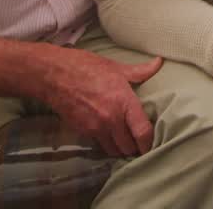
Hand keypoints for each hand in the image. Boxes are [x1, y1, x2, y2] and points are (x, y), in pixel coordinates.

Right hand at [40, 47, 162, 156]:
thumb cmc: (85, 67)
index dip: (149, 142)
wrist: (53, 75)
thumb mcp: (116, 68)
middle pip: (129, 147)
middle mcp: (111, 119)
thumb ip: (140, 71)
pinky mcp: (82, 132)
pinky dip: (105, 143)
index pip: (142, 132)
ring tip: (124, 140)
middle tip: (138, 142)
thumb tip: (158, 63)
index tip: (152, 144)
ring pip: (114, 150)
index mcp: (124, 102)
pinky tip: (108, 134)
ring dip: (120, 148)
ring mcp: (95, 128)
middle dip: (135, 147)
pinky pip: (99, 145)